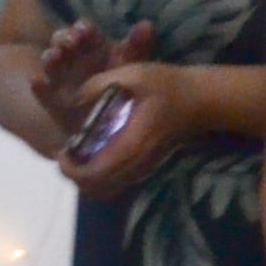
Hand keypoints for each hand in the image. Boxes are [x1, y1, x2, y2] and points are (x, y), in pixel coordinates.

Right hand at [32, 18, 152, 132]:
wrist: (115, 127)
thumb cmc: (126, 91)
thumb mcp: (134, 67)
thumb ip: (137, 48)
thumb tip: (146, 24)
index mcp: (93, 48)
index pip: (83, 30)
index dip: (82, 28)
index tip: (85, 31)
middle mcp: (73, 59)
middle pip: (62, 41)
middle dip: (64, 38)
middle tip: (71, 42)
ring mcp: (60, 79)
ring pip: (50, 61)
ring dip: (50, 56)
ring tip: (56, 57)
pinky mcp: (52, 99)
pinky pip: (42, 91)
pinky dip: (38, 86)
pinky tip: (37, 81)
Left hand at [67, 59, 191, 201]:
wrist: (203, 99)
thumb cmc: (168, 85)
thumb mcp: (133, 75)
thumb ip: (99, 84)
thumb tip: (71, 98)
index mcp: (131, 145)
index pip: (93, 175)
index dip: (71, 169)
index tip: (62, 150)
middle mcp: (137, 164)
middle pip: (96, 190)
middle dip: (74, 175)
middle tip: (66, 153)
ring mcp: (144, 168)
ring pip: (107, 190)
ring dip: (87, 177)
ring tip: (78, 154)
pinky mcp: (147, 167)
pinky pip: (117, 182)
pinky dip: (100, 176)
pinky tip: (96, 152)